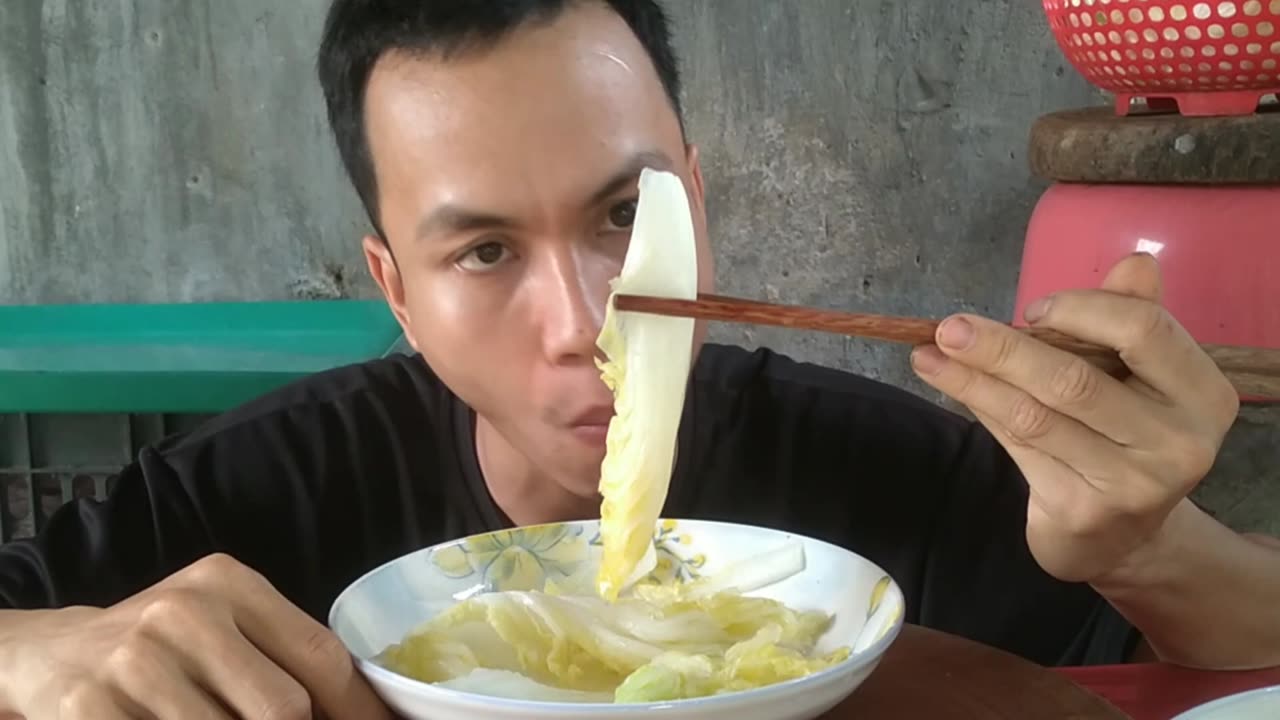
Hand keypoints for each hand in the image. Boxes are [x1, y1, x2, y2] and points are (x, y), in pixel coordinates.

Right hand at [0, 553, 391, 719]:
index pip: (319, 656)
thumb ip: (282, 657)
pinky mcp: (93, 706)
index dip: (358, 708)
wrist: (51, 654)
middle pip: (282, 707)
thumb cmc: (162, 647)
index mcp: (229, 583)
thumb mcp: (223, 626)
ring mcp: (137, 660)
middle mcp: (185, 611)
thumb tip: (357, 710)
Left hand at [909, 253, 1238, 582]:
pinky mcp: (1083, 511)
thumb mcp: (1134, 376)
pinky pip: (1018, 445)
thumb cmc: (1122, 434)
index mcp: (1202, 394)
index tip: (1032, 310)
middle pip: (1075, 380)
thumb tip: (1134, 264)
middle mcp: (1178, 442)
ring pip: (1035, 415)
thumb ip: (1128, 320)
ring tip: (927, 355)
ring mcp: (1132, 484)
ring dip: (972, 379)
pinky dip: (980, 408)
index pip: (1143, 330)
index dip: (1081, 310)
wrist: (1121, 535)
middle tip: (947, 327)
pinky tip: (948, 385)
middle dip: (1001, 348)